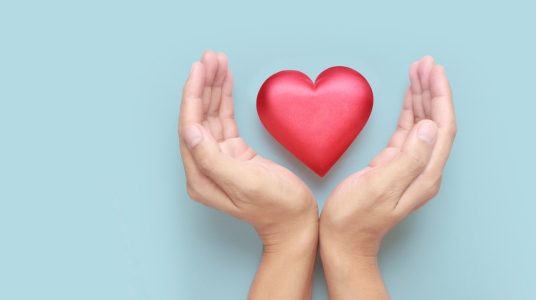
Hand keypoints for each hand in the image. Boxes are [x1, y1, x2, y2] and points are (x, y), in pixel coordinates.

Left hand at [178, 51, 317, 298]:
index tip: (200, 69)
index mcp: (201, 176)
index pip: (191, 127)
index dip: (194, 95)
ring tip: (218, 61)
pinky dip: (226, 99)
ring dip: (214, 88)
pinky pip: (226, 120)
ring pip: (212, 115)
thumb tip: (189, 130)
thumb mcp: (245, 183)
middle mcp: (205, 166)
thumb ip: (213, 159)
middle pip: (199, 117)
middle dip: (204, 85)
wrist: (296, 223)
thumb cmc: (276, 208)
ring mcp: (220, 159)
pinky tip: (226, 81)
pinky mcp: (236, 154)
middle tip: (210, 57)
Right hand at [319, 56, 456, 298]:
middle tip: (424, 63)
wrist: (343, 241)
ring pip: (422, 123)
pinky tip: (408, 97)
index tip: (433, 72)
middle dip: (432, 89)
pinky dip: (409, 110)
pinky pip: (407, 131)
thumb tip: (428, 127)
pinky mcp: (394, 165)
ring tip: (417, 71)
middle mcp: (423, 169)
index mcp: (425, 174)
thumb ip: (408, 159)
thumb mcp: (380, 188)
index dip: (440, 97)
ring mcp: (409, 167)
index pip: (442, 127)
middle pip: (435, 121)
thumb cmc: (355, 219)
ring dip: (421, 96)